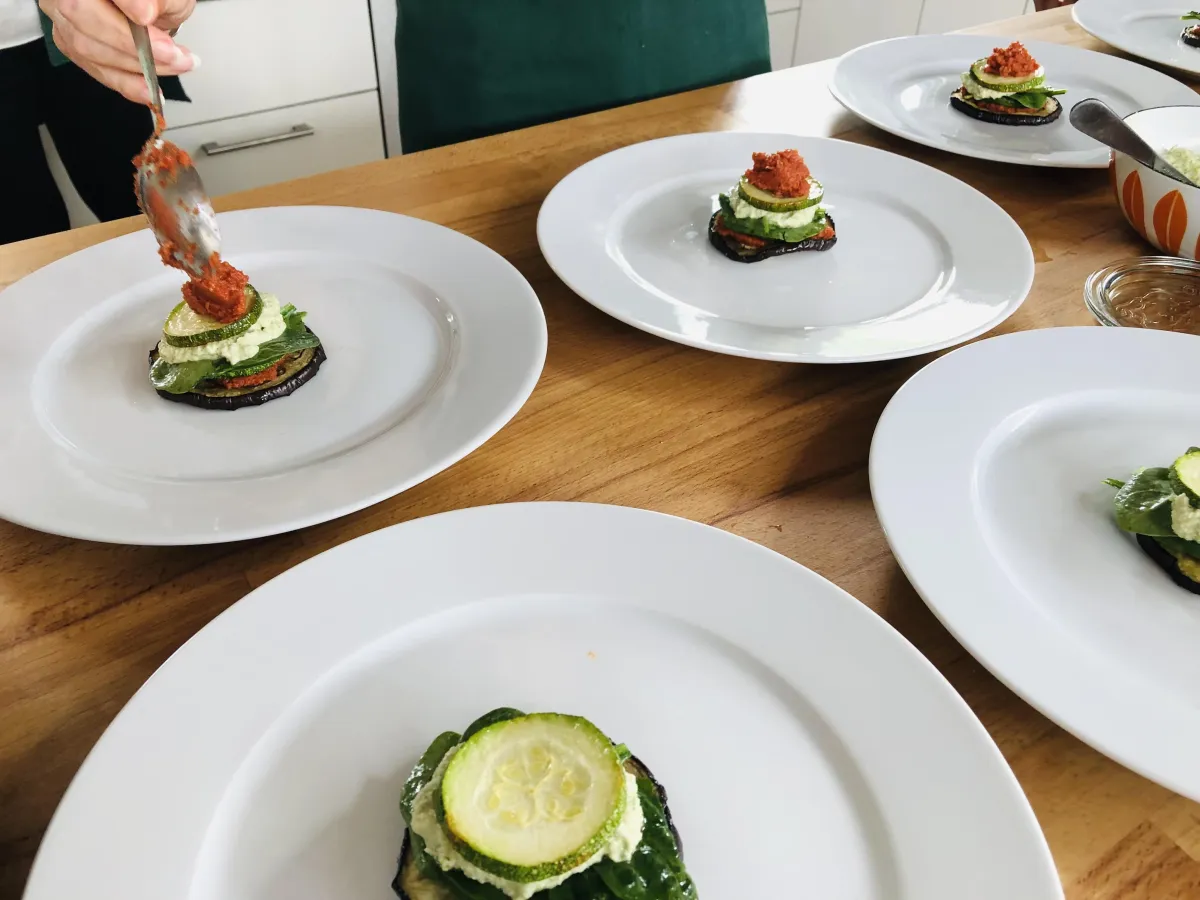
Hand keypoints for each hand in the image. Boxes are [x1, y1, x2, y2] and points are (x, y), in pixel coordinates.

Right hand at [39, 0, 198, 103]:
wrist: (149, 10)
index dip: (125, 1)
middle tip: (172, 54)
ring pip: (87, 46)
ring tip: (175, 66)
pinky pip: (94, 68)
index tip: (146, 16)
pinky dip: (126, 84)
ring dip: (136, 65)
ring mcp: (63, 16)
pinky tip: (150, 90)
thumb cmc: (156, 1)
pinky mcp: (70, 44)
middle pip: (81, 14)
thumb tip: (144, 10)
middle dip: (131, 43)